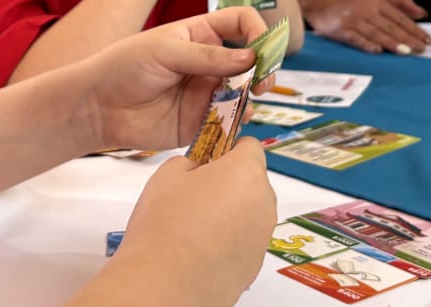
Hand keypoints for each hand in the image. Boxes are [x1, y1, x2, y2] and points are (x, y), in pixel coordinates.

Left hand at [82, 7, 267, 151]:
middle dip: (264, 69)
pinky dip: (239, 121)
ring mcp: (207, 91)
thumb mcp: (164, 51)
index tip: (263, 51)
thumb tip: (251, 58)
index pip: (241, 23)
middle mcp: (209, 62)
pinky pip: (230, 120)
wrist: (98, 106)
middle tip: (262, 85)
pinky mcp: (202, 120)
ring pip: (245, 92)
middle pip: (251, 60)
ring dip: (252, 97)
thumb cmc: (123, 67)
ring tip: (244, 104)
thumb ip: (206, 56)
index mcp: (200, 34)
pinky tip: (233, 121)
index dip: (258, 31)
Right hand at [109, 142, 275, 303]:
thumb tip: (200, 169)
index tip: (207, 159)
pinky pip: (244, 241)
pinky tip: (199, 250)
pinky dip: (228, 240)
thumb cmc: (166, 222)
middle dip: (229, 182)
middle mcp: (264, 203)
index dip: (227, 148)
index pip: (249, 145)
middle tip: (194, 194)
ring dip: (229, 212)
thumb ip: (191, 162)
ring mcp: (262, 237)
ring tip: (193, 227)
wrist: (166, 284)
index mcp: (247, 172)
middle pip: (252, 181)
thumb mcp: (168, 174)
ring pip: (249, 212)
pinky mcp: (255, 266)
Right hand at [303, 0, 430, 54]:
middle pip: (390, 26)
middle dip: (407, 38)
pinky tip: (377, 51)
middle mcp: (367, 10)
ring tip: (406, 51)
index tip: (427, 40)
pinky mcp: (340, 30)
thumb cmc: (356, 3)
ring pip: (375, 33)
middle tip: (421, 49)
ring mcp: (353, 20)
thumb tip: (423, 13)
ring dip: (391, 42)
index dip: (414, 29)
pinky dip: (366, 44)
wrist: (323, 2)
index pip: (400, 17)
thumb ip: (402, 2)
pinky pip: (355, 38)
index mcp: (378, 2)